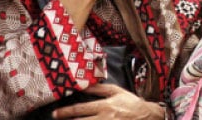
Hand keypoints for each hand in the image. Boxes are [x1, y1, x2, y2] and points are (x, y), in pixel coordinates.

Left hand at [50, 83, 164, 118]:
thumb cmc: (131, 103)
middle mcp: (103, 118)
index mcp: (104, 106)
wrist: (146, 116)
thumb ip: (100, 89)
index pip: (80, 109)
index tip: (55, 113)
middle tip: (55, 119)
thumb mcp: (117, 91)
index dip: (66, 112)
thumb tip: (86, 85)